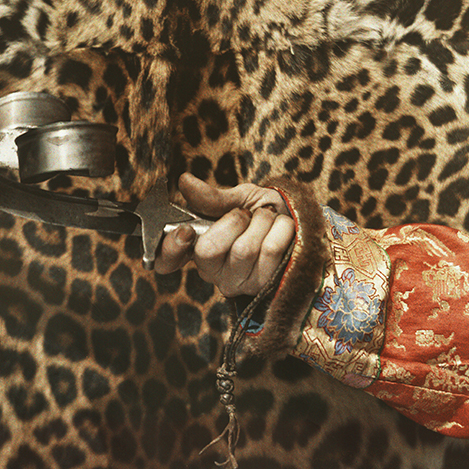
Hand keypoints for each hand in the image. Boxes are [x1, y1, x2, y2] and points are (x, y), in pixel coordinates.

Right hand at [154, 173, 295, 297]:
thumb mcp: (239, 199)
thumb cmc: (265, 211)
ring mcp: (237, 282)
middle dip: (233, 221)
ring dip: (262, 222)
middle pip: (208, 251)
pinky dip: (281, 229)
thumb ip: (212, 197)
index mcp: (197, 247)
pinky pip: (270, 251)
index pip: (167, 259)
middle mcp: (212, 271)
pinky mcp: (264, 286)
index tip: (186, 231)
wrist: (301, 221)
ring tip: (268, 219)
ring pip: (243, 249)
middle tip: (246, 214)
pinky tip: (283, 229)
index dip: (170, 247)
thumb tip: (184, 181)